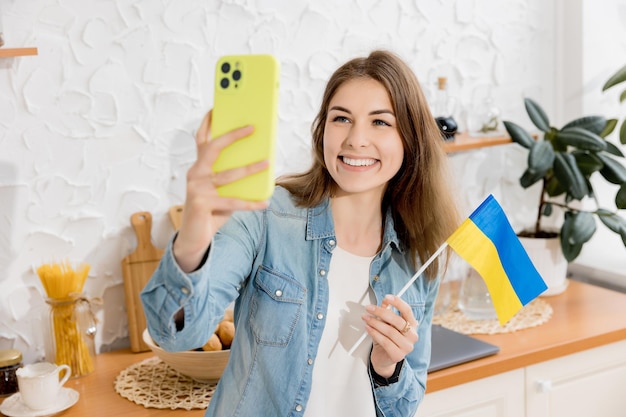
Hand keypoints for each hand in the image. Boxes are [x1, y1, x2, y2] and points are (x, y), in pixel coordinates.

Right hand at [174, 110, 269, 271]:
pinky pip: (232, 202)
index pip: (202, 139)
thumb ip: (233, 176)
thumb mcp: (223, 190)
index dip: (209, 123)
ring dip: (250, 168)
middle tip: (252, 127)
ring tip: (267, 164)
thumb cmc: (212, 209)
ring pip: (227, 175)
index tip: (218, 106)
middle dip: (232, 136)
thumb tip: (260, 162)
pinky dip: (251, 203)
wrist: (195, 237)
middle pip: (212, 148)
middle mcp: (194, 174)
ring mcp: (196, 189)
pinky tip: (265, 203)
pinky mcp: (201, 204)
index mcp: (198, 167)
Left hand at [363, 294, 418, 377]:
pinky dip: (374, 333)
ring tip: (366, 318)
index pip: (407, 310)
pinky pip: (385, 341)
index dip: (397, 302)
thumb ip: (387, 312)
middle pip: (397, 320)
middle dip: (381, 312)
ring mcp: (407, 346)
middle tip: (369, 308)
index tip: (386, 297)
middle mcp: (412, 335)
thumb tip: (385, 301)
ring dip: (375, 323)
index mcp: (412, 325)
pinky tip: (368, 328)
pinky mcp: (398, 355)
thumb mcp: (386, 323)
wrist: (384, 358)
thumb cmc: (386, 338)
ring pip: (390, 331)